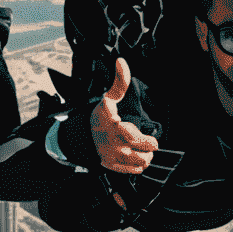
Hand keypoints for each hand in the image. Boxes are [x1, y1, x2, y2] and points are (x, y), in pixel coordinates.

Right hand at [90, 58, 159, 173]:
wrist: (83, 136)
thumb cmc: (100, 117)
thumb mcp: (109, 98)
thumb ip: (119, 82)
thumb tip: (121, 61)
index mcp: (116, 126)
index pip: (138, 137)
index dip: (144, 136)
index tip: (139, 130)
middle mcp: (114, 143)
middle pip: (144, 151)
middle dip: (149, 146)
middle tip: (148, 142)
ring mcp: (113, 156)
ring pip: (140, 162)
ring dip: (145, 157)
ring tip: (142, 150)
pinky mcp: (112, 166)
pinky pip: (133, 170)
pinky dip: (137, 165)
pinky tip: (135, 156)